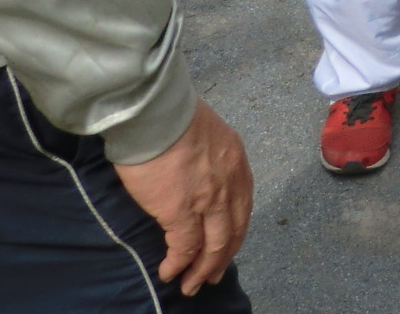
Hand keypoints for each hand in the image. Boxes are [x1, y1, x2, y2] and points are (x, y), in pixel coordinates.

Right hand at [113, 100, 253, 296]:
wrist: (157, 112)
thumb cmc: (173, 116)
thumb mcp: (207, 133)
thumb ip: (209, 156)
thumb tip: (197, 171)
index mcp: (236, 162)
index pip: (243, 206)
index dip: (235, 231)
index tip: (227, 247)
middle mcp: (230, 183)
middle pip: (233, 231)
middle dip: (223, 257)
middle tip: (213, 276)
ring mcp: (208, 200)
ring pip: (213, 245)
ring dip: (203, 269)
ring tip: (191, 285)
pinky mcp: (180, 211)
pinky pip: (184, 247)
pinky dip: (178, 264)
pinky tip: (169, 273)